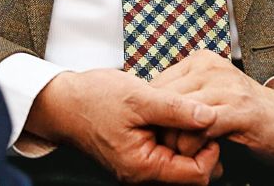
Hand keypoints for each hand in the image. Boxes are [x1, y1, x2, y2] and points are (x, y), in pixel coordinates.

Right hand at [25, 68, 220, 183]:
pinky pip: (166, 151)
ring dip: (188, 137)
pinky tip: (171, 112)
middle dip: (201, 143)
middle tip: (200, 114)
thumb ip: (176, 109)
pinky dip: (174, 133)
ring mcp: (140, 166)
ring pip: (180, 160)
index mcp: (144, 167)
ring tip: (185, 110)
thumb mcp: (139, 98)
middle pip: (191, 171)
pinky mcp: (137, 154)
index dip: (210, 149)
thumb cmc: (94, 99)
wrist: (63, 101)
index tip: (209, 121)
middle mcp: (142, 174)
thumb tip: (210, 115)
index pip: (196, 175)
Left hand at [151, 51, 273, 164]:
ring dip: (177, 142)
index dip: (152, 115)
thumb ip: (183, 98)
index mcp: (200, 61)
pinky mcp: (240, 108)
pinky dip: (194, 146)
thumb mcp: (210, 98)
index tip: (157, 136)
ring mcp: (226, 85)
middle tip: (168, 151)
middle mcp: (210, 68)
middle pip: (164, 99)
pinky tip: (205, 154)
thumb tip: (148, 112)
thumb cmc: (246, 114)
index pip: (157, 86)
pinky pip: (200, 127)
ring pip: (179, 114)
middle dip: (162, 130)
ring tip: (186, 156)